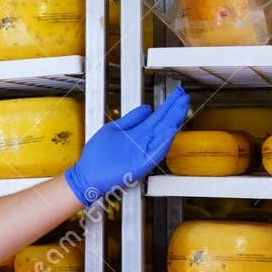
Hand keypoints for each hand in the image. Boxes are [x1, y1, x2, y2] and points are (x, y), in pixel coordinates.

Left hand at [62, 86, 189, 204]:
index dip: (168, 106)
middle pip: (162, 124)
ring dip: (172, 122)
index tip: (177, 95)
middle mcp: (142, 143)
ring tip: (181, 108)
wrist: (87, 176)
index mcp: (137, 134)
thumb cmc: (97, 158)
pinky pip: (155, 152)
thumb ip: (131, 119)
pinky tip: (171, 129)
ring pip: (162, 136)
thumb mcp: (114, 129)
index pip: (157, 117)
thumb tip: (147, 108)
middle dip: (174, 110)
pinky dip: (163, 141)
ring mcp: (143, 153)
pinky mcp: (140, 165)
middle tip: (184, 97)